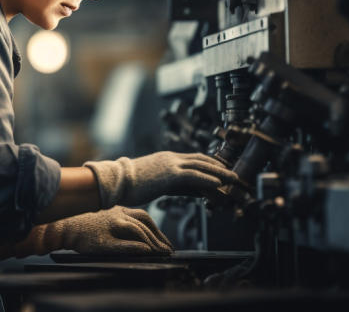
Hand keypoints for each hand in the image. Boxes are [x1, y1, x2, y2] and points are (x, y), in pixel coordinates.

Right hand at [14, 206, 172, 256]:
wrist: (61, 226)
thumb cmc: (81, 224)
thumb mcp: (104, 217)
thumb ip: (120, 219)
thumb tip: (136, 230)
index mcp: (117, 209)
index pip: (144, 216)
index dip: (157, 229)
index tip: (165, 241)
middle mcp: (117, 214)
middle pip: (145, 222)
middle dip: (159, 237)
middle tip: (169, 249)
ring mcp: (111, 225)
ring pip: (139, 231)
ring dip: (153, 243)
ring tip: (162, 253)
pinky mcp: (104, 239)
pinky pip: (126, 243)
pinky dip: (139, 247)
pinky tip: (147, 252)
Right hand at [84, 151, 237, 208]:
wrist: (116, 181)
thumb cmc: (129, 185)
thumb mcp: (154, 183)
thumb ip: (171, 184)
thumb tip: (184, 191)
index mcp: (166, 158)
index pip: (194, 159)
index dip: (209, 164)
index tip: (221, 171)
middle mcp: (171, 158)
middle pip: (202, 159)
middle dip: (219, 167)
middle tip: (233, 174)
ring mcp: (171, 164)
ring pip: (202, 166)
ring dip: (220, 173)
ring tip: (233, 179)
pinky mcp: (170, 174)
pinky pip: (195, 176)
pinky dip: (208, 179)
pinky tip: (219, 184)